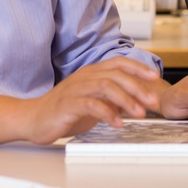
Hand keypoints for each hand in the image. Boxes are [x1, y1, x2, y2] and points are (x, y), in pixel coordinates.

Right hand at [26, 57, 160, 143]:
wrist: (32, 118)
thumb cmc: (63, 111)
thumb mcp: (93, 103)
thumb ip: (112, 100)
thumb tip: (135, 102)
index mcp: (91, 73)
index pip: (118, 63)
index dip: (138, 68)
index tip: (155, 77)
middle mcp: (85, 77)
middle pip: (116, 75)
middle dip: (138, 87)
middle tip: (152, 101)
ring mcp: (76, 89)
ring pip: (106, 87)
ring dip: (126, 100)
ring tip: (139, 113)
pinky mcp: (68, 103)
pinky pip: (91, 105)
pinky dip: (108, 114)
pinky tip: (118, 124)